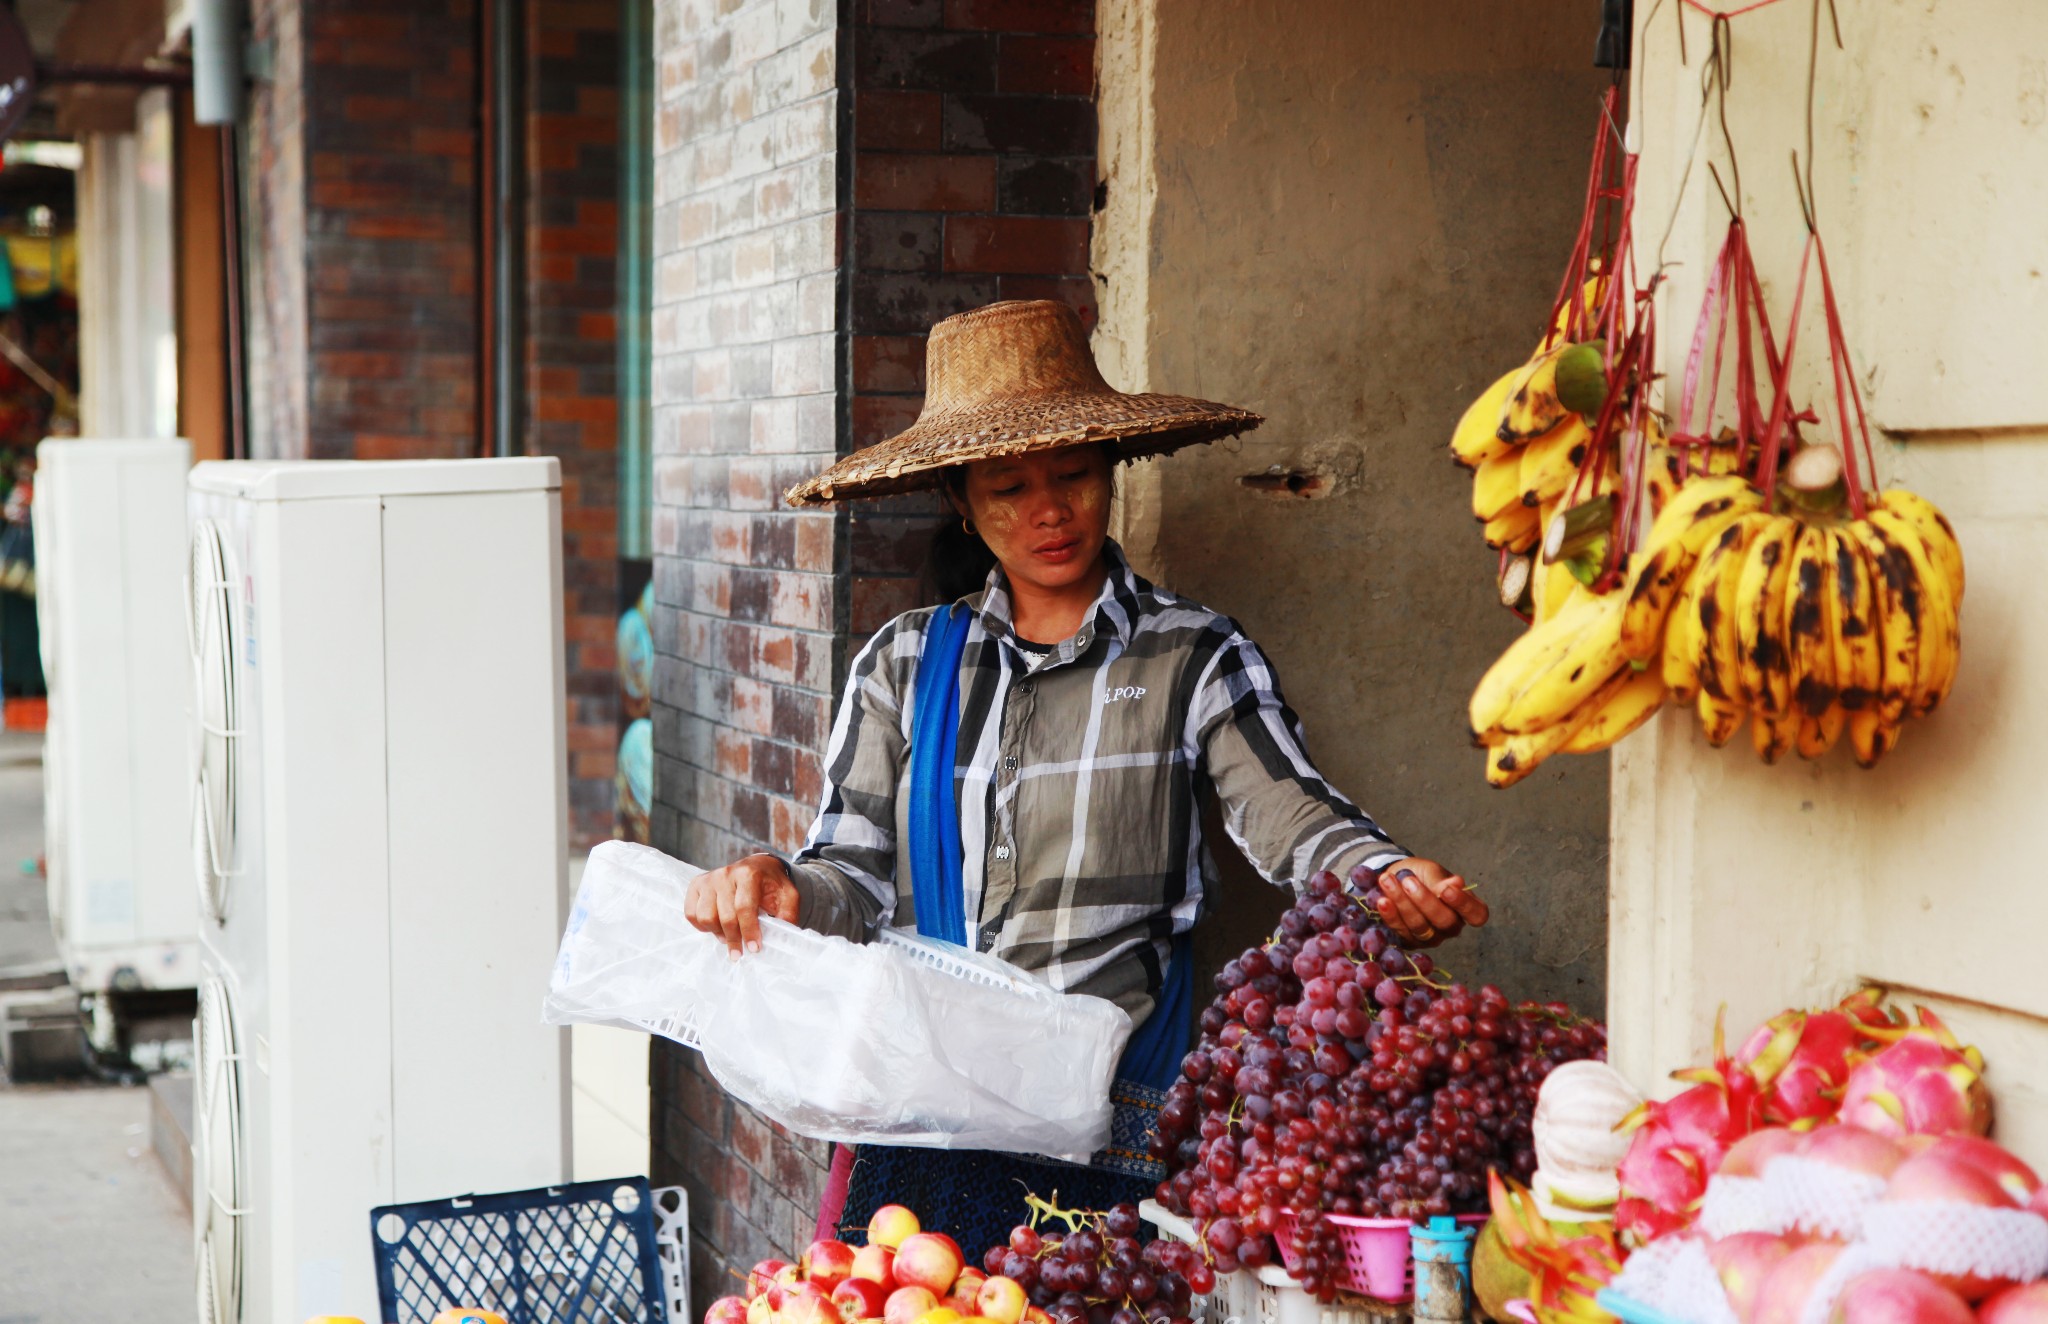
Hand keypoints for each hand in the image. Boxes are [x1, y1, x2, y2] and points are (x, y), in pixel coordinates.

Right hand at [684, 853, 799, 957]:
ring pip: (705, 916)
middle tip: (740, 953)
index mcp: (748, 874)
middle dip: (734, 939)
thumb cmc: (771, 883)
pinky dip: (702, 926)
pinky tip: (716, 928)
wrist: (757, 866)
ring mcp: (708, 879)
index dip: (749, 930)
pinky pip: (691, 913)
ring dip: (718, 933)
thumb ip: (788, 913)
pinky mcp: (696, 885)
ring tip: (729, 938)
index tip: (754, 948)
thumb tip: (782, 935)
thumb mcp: (787, 894)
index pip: (744, 907)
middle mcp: (725, 874)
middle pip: (725, 915)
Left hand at [1371, 857, 1487, 948]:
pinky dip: (1390, 914)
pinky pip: (1400, 931)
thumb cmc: (1420, 874)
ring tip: (1388, 881)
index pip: (1477, 915)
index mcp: (1465, 908)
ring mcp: (1431, 937)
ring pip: (1420, 927)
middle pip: (1446, 922)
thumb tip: (1458, 883)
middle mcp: (1451, 926)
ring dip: (1403, 903)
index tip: (1447, 889)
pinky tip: (1382, 900)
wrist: (1395, 879)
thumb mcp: (1431, 872)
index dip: (1464, 905)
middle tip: (1409, 881)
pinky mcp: (1409, 942)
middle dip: (1425, 901)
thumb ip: (1441, 881)